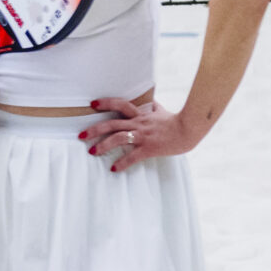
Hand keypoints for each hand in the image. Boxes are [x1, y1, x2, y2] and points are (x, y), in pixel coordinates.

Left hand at [80, 96, 195, 171]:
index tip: (93, 104)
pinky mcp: (149, 148)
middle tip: (81, 135)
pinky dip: (123, 163)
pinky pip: (133, 156)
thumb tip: (150, 101)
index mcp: (140, 114)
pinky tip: (114, 168)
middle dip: (94, 129)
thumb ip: (153, 106)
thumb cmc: (175, 121)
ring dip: (103, 145)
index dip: (106, 103)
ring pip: (119, 138)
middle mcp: (138, 123)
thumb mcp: (162, 110)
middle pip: (112, 124)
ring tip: (92, 152)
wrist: (189, 129)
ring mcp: (143, 136)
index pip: (120, 104)